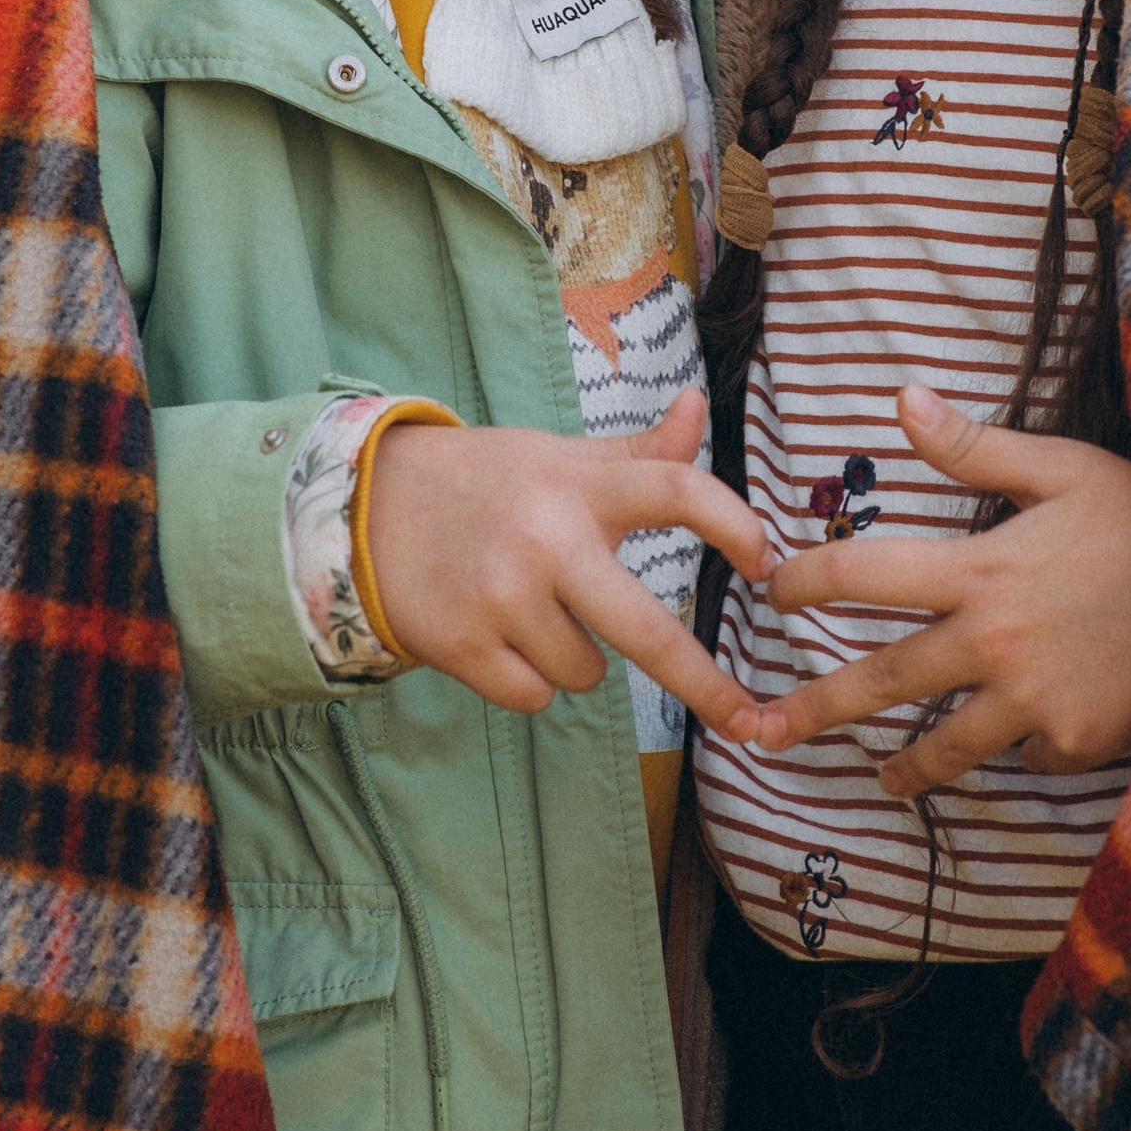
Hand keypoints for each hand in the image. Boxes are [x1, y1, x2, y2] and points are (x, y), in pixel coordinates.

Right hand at [365, 387, 769, 733]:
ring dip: (579, 658)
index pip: (676, 489)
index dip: (734, 525)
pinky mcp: (463, 645)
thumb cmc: (484, 484)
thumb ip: (636, 452)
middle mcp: (547, 540)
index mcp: (580, 486)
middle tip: (751, 724)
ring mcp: (503, 597)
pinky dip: (530, 680)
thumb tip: (699, 407)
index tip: (767, 563)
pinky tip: (499, 637)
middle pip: (650, 635)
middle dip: (708, 687)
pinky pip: (537, 695)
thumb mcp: (557, 458)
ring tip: (532, 612)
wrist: (364, 507)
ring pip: (589, 673)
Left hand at [749, 384, 1130, 800]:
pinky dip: (1020, 748)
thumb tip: (901, 399)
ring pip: (944, 748)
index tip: (772, 590)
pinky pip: (1026, 754)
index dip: (804, 582)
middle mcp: (991, 643)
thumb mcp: (1065, 470)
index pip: (861, 576)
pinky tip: (1023, 739)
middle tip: (763, 731)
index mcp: (978, 570)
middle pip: (879, 683)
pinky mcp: (1074, 742)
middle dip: (814, 709)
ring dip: (906, 767)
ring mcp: (1031, 702)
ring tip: (884, 777)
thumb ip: (977, 448)